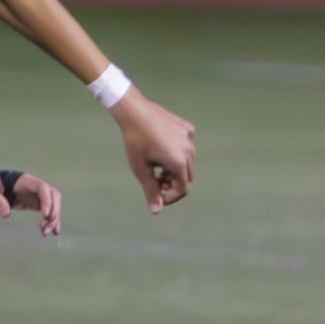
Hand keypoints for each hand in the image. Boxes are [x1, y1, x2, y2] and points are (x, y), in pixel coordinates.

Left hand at [0, 168, 61, 235]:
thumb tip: (6, 214)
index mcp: (24, 181)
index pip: (42, 187)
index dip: (47, 200)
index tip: (45, 215)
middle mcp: (33, 186)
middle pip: (53, 195)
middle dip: (54, 212)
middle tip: (45, 228)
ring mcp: (34, 194)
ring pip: (53, 204)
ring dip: (53, 218)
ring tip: (46, 233)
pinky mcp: (33, 202)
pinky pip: (47, 211)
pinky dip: (51, 221)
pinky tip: (53, 232)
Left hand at [108, 87, 195, 213]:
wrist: (134, 112)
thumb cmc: (135, 142)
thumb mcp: (141, 169)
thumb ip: (151, 191)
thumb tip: (156, 211)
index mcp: (179, 163)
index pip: (182, 189)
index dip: (170, 197)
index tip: (156, 196)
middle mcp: (189, 151)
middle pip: (186, 177)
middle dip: (172, 183)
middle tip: (155, 181)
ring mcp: (190, 137)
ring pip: (188, 162)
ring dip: (176, 169)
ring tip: (158, 166)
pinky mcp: (187, 127)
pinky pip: (186, 146)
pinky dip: (178, 152)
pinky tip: (162, 148)